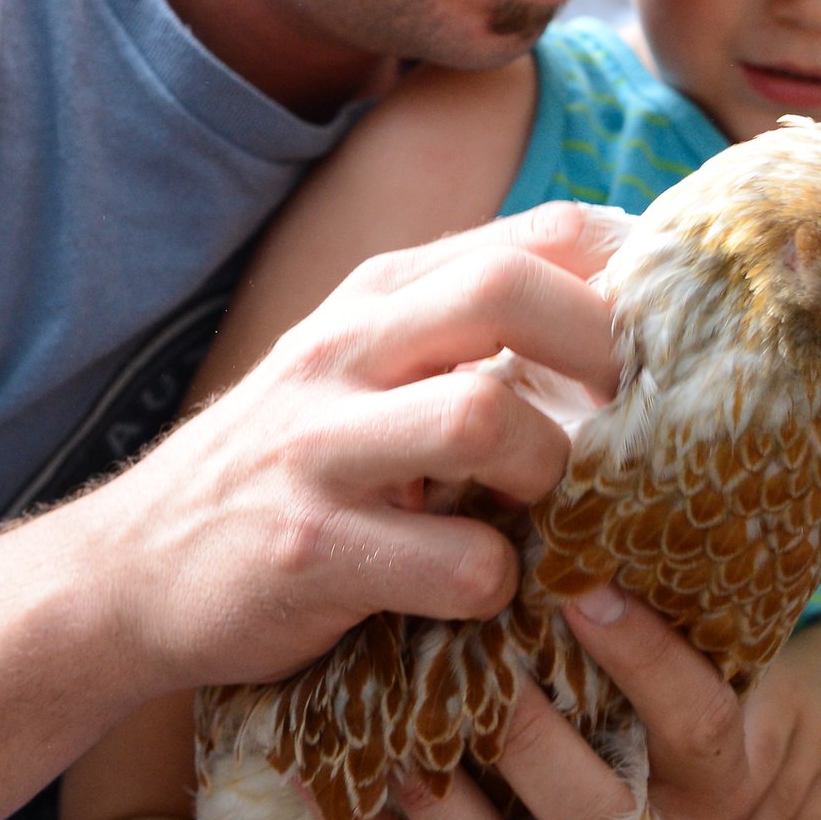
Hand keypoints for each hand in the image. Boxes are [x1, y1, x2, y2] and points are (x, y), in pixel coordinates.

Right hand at [96, 202, 632, 694]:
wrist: (138, 564)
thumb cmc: (297, 459)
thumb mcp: (370, 362)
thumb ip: (472, 325)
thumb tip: (626, 302)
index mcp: (383, 291)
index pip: (541, 230)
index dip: (635, 272)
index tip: (682, 333)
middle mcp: (350, 346)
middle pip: (512, 291)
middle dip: (606, 353)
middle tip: (644, 423)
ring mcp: (321, 444)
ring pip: (488, 417)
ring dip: (555, 474)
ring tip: (554, 511)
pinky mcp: (309, 550)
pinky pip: (455, 560)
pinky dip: (499, 582)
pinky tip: (487, 589)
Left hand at [323, 588, 751, 819]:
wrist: (584, 803)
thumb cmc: (609, 688)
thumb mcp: (643, 652)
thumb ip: (623, 595)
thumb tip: (582, 466)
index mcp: (710, 782)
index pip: (697, 721)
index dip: (645, 655)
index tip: (582, 580)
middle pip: (596, 815)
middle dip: (525, 734)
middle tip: (466, 649)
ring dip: (436, 797)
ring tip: (385, 716)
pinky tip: (333, 772)